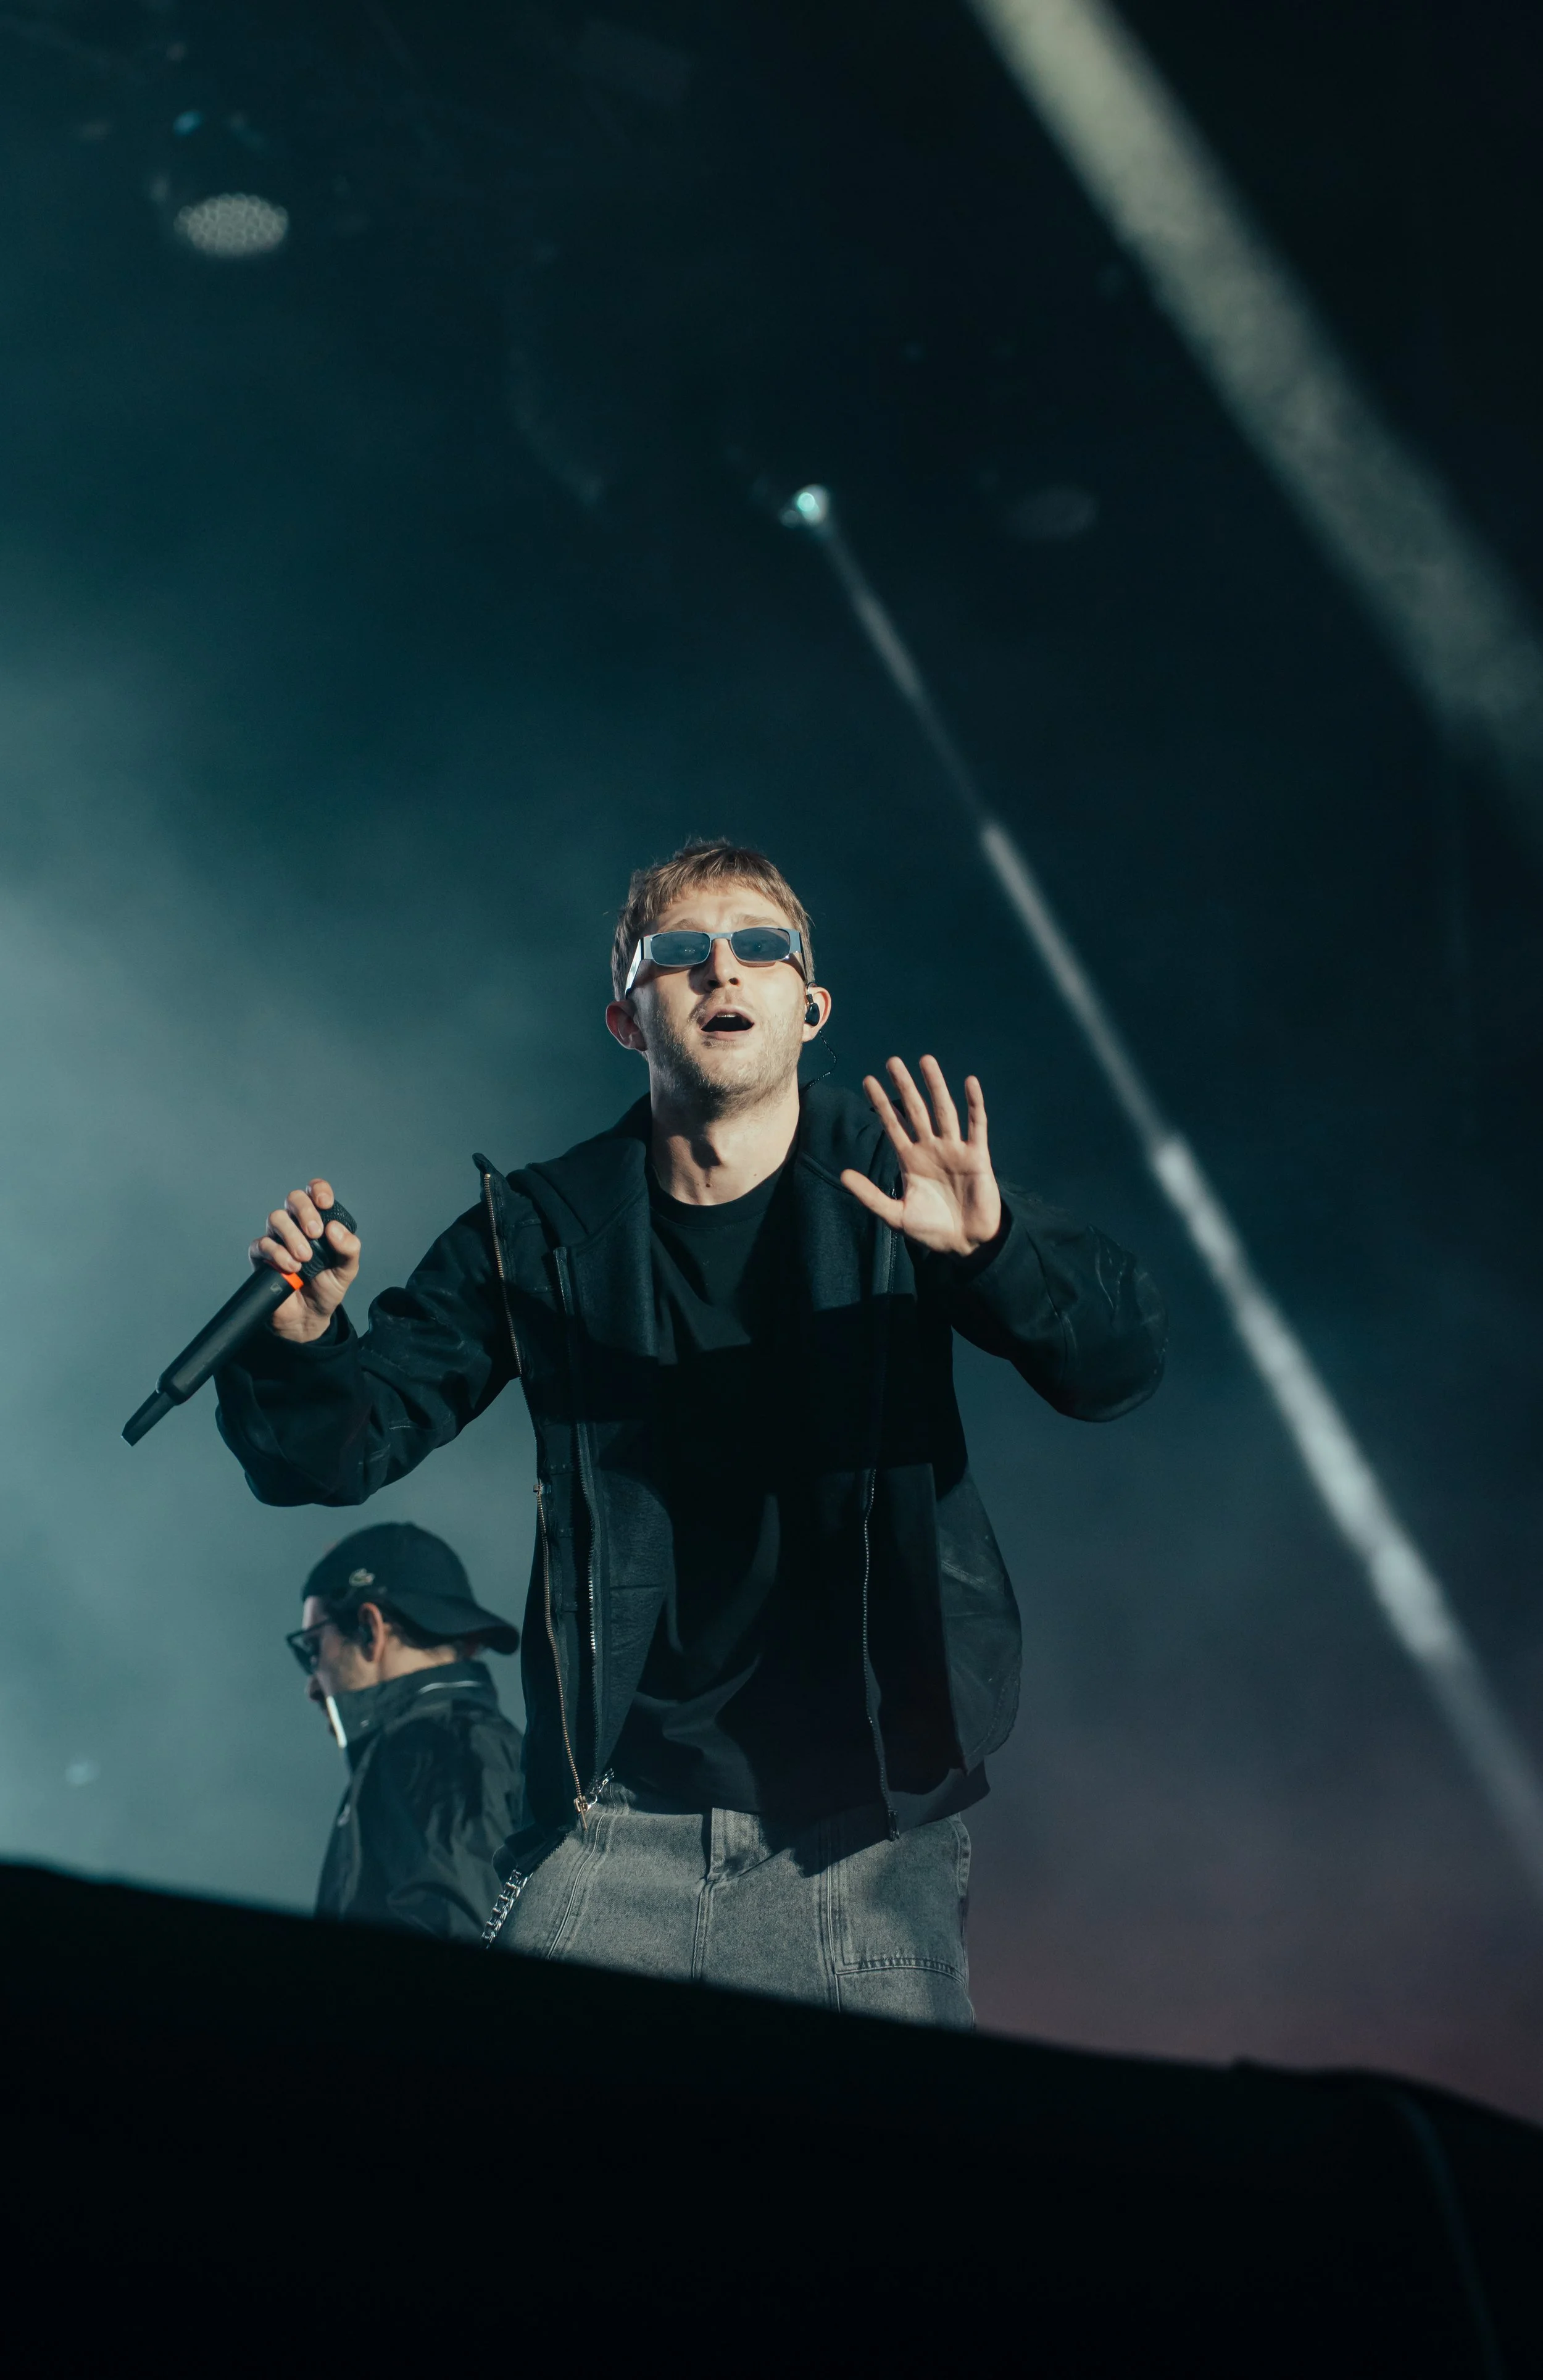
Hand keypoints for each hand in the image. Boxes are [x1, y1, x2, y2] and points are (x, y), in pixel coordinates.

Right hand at [250, 1177, 359, 1343]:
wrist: (309, 1316)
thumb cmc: (327, 1287)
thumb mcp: (347, 1269)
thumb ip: (349, 1248)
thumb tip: (334, 1228)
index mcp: (319, 1222)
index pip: (314, 1192)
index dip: (318, 1190)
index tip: (325, 1204)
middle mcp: (296, 1225)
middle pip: (293, 1199)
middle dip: (305, 1212)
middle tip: (316, 1234)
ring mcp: (277, 1239)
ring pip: (276, 1218)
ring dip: (292, 1235)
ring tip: (305, 1258)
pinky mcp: (261, 1256)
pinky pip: (262, 1243)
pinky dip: (278, 1253)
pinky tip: (291, 1268)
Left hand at [840, 1057, 1002, 1256]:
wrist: (964, 1244)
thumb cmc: (931, 1230)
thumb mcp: (895, 1215)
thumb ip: (870, 1195)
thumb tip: (843, 1175)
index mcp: (911, 1159)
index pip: (893, 1124)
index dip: (881, 1103)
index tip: (868, 1080)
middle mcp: (931, 1148)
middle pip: (916, 1110)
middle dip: (904, 1086)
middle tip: (893, 1061)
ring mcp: (954, 1149)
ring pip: (943, 1110)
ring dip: (935, 1086)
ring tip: (926, 1060)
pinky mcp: (977, 1155)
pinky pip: (976, 1125)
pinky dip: (974, 1104)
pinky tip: (969, 1083)